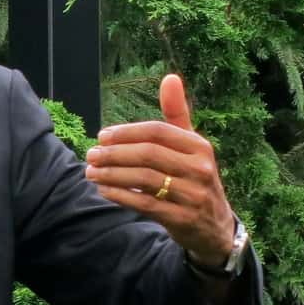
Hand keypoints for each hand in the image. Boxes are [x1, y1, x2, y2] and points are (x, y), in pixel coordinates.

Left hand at [84, 74, 234, 265]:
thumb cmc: (193, 177)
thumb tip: (170, 77)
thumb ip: (176, 114)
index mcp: (199, 147)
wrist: (213, 227)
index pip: (157, 131)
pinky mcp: (182, 219)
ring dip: (111, 175)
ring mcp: (193, 195)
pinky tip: (103, 190)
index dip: (126, 132)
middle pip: (148, 154)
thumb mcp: (190, 146)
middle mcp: (200, 168)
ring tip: (90, 172)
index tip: (101, 136)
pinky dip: (120, 196)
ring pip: (144, 179)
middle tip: (90, 155)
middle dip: (114, 154)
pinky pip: (145, 204)